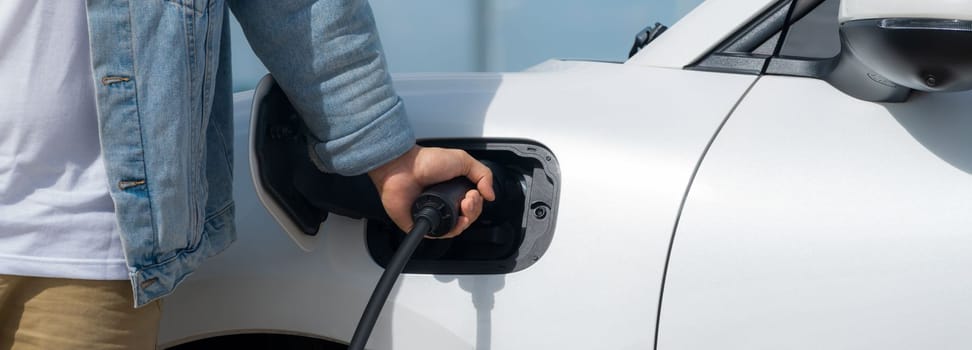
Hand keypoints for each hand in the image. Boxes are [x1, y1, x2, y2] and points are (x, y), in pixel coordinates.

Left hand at [368, 145, 494, 237]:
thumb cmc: (426, 161)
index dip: (478, 203)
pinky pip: (440, 234)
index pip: (473, 204)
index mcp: (454, 189)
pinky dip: (449, 230)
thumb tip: (491, 195)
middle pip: (468, 217)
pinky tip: (453, 221)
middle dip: (474, 210)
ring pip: (457, 228)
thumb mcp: (462, 160)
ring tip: (463, 206)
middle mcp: (445, 203)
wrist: (403, 168)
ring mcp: (434, 214)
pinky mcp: (423, 224)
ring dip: (465, 220)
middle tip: (469, 199)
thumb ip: (483, 174)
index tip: (474, 194)